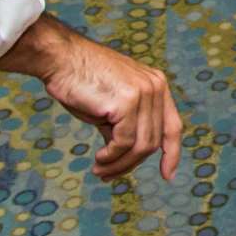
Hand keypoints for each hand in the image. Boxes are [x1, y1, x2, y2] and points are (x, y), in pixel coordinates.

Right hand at [34, 24, 183, 181]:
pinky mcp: (127, 101)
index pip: (173, 126)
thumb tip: (128, 157)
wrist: (62, 60)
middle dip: (131, 164)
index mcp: (157, 86)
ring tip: (100, 170)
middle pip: (154, 141)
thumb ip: (126, 126)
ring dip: (119, 165)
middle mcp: (156, 87)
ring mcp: (144, 93)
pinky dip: (111, 157)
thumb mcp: (112, 106)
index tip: (167, 176)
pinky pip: (124, 142)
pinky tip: (98, 159)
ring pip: (141, 145)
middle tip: (107, 175)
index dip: (172, 153)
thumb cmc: (82, 83)